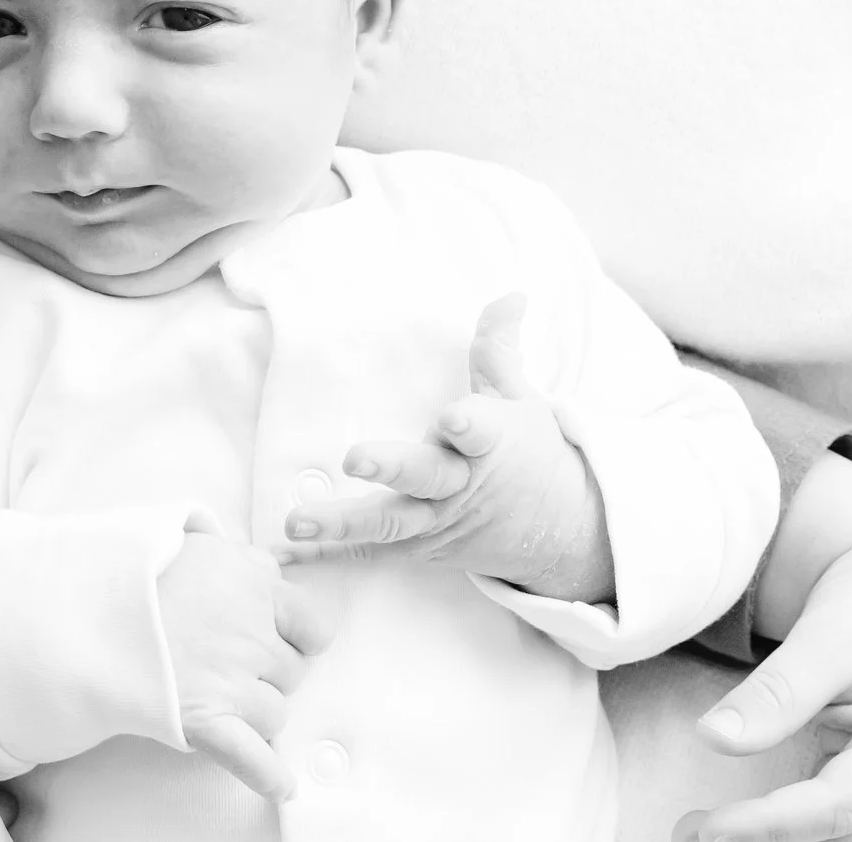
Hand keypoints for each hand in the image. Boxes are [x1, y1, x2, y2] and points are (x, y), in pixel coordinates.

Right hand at [157, 530, 332, 800]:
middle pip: (292, 674)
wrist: (89, 605)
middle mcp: (251, 636)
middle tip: (226, 661)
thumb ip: (246, 561)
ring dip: (256, 713)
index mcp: (255, 588)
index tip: (279, 638)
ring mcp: (230, 681)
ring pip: (275, 714)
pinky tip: (283, 787)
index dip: (297, 637)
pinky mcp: (205, 720)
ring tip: (217, 696)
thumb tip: (273, 575)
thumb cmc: (139, 570)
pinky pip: (252, 757)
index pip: (313, 628)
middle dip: (267, 673)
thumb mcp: (201, 544)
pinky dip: (268, 776)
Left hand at [280, 294, 615, 602]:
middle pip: (426, 478)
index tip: (452, 417)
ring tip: (296, 522)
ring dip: (342, 523)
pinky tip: (285, 558)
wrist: (566, 531)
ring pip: (391, 524)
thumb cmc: (532, 453)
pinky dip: (329, 559)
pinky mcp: (422, 548)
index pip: (480, 430)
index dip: (467, 425)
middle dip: (392, 469)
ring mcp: (438, 522)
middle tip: (355, 457)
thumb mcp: (520, 398)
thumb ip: (498, 347)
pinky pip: (372, 554)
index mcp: (489, 444)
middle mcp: (460, 485)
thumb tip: (512, 293)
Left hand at [672, 459, 851, 841]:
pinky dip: (784, 833)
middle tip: (680, 832)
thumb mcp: (830, 636)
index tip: (705, 829)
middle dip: (759, 840)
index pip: (835, 808)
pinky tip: (726, 828)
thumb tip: (711, 738)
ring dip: (770, 841)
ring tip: (688, 832)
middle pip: (835, 838)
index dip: (767, 824)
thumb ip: (778, 692)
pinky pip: (834, 832)